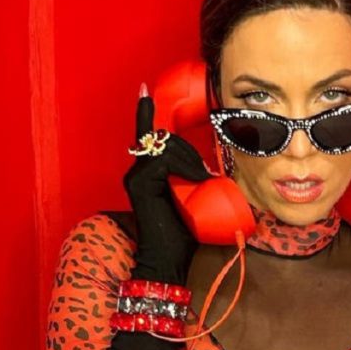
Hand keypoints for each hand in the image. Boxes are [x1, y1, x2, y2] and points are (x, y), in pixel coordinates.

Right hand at [123, 83, 210, 284]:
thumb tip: (214, 170)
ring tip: (203, 180)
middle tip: (206, 174)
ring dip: (191, 159)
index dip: (145, 112)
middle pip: (165, 139)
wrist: (169, 259)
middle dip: (190, 151)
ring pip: (166, 146)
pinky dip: (185, 167)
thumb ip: (196, 180)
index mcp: (149, 172)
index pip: (149, 135)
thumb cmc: (184, 233)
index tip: (144, 90)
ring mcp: (136, 175)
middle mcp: (138, 170)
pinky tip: (196, 180)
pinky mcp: (138, 183)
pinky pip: (164, 160)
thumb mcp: (195, 198)